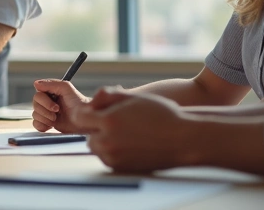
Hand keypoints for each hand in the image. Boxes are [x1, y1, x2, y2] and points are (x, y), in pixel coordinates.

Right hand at [31, 79, 90, 132]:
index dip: (45, 102)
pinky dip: (41, 126)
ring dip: (45, 118)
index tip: (56, 107)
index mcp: (51, 93)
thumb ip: (51, 84)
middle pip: (35, 105)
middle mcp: (47, 102)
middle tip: (57, 113)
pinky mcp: (47, 124)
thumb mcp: (67, 88)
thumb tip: (35, 84)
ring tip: (56, 119)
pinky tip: (50, 126)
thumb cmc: (79, 103)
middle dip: (45, 111)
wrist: (85, 121)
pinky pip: (36, 124)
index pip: (38, 95)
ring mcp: (47, 114)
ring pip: (35, 115)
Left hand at [72, 87, 193, 172]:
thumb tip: (91, 102)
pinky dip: (114, 153)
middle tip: (117, 123)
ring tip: (126, 134)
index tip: (97, 112)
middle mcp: (108, 141)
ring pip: (97, 149)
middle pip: (88, 136)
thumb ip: (107, 95)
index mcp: (109, 121)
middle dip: (97, 129)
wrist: (182, 139)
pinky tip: (131, 145)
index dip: (88, 113)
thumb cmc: (160, 114)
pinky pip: (108, 160)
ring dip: (104, 141)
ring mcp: (114, 158)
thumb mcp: (133, 97)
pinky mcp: (122, 168)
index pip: (81, 117)